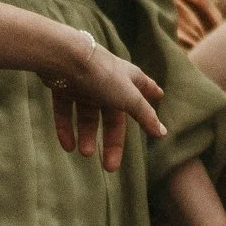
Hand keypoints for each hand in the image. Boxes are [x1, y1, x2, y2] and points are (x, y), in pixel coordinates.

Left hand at [43, 31, 168, 172]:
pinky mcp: (63, 87)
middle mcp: (108, 82)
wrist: (65, 59)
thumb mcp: (130, 98)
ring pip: (87, 116)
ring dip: (87, 136)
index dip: (151, 93)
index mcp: (128, 80)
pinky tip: (67, 146)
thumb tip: (162, 132)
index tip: (160, 95)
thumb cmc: (103, 76)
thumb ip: (145, 115)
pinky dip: (66, 129)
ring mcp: (85, 85)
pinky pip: (65, 112)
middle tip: (111, 166)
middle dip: (111, 141)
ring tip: (85, 154)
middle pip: (112, 116)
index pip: (144, 89)